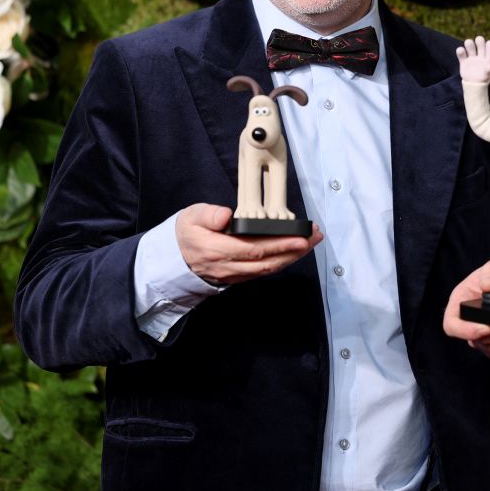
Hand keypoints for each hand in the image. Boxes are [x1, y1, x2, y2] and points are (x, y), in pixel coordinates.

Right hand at [175, 203, 322, 285]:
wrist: (174, 258)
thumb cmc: (185, 234)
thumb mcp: (190, 217)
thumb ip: (208, 215)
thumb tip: (226, 215)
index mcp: (217, 250)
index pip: (254, 249)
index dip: (279, 245)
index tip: (299, 238)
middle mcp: (229, 266)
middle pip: (267, 261)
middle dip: (294, 250)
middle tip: (315, 237)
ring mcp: (235, 274)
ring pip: (268, 269)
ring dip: (292, 256)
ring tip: (310, 242)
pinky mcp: (239, 276)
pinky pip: (263, 271)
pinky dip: (281, 261)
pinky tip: (294, 252)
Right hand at [456, 36, 489, 83]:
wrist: (473, 85)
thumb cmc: (482, 79)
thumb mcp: (487, 75)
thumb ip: (489, 70)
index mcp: (487, 58)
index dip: (489, 45)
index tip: (489, 43)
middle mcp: (480, 55)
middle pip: (480, 44)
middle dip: (479, 41)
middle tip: (478, 40)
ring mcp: (471, 58)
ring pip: (470, 47)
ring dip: (469, 43)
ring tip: (468, 43)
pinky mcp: (464, 61)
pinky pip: (461, 54)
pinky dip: (460, 51)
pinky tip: (461, 50)